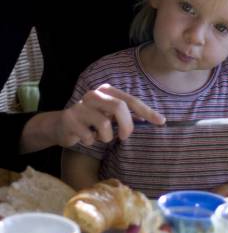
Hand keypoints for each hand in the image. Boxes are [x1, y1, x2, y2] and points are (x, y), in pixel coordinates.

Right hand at [21, 84, 164, 152]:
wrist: (61, 126)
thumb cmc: (91, 121)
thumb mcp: (109, 115)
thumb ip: (126, 115)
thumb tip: (152, 119)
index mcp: (107, 90)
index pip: (131, 100)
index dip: (147, 111)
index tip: (161, 121)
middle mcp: (94, 94)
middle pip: (119, 108)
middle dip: (126, 126)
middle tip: (125, 137)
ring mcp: (81, 106)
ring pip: (105, 125)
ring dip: (106, 138)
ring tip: (99, 136)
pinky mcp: (70, 120)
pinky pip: (90, 137)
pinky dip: (91, 142)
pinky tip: (85, 137)